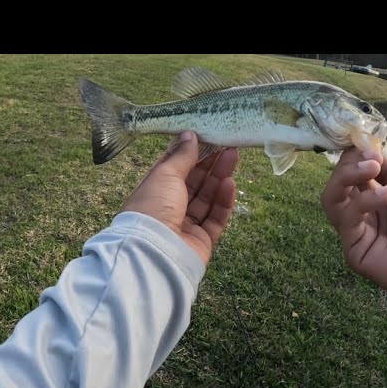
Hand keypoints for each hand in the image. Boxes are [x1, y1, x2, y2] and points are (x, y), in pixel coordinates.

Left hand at [122, 131, 238, 265]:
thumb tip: (190, 134)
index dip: (189, 153)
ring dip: (219, 177)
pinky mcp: (202, 240)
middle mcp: (168, 209)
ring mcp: (185, 226)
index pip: (173, 169)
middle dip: (209, 163)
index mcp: (153, 192)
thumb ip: (181, 155)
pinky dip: (223, 201)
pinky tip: (230, 183)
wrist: (154, 253)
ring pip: (206, 199)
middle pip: (193, 183)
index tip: (205, 136)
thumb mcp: (165, 174)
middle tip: (227, 144)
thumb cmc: (153, 207)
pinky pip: (215, 218)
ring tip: (233, 156)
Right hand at [321, 147, 386, 304]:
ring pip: (331, 200)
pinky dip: (364, 200)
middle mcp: (362, 217)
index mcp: (377, 203)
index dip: (354, 158)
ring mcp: (356, 234)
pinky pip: (347, 219)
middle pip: (336, 186)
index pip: (352, 177)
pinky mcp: (354, 250)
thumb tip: (370, 153)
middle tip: (370, 156)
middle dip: (348, 165)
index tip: (368, 144)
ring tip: (372, 167)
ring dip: (347, 177)